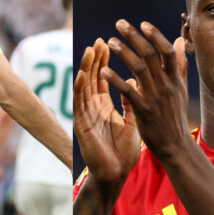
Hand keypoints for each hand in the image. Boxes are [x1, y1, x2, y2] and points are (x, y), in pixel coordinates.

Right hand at [74, 39, 140, 182]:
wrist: (116, 174)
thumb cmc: (123, 152)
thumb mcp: (131, 121)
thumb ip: (131, 101)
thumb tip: (134, 80)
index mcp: (105, 106)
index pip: (103, 78)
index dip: (105, 61)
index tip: (110, 43)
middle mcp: (93, 108)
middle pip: (93, 78)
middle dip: (96, 59)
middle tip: (101, 40)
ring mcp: (86, 115)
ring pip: (84, 87)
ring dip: (87, 68)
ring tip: (90, 50)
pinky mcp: (82, 125)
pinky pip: (79, 104)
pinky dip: (80, 89)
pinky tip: (82, 75)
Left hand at [101, 20, 189, 158]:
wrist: (176, 146)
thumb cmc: (176, 117)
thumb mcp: (181, 89)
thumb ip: (179, 65)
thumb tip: (179, 41)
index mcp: (175, 79)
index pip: (167, 51)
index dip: (155, 35)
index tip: (142, 24)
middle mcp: (166, 85)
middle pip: (150, 54)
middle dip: (134, 37)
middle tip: (119, 24)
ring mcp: (155, 97)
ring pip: (138, 68)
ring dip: (123, 52)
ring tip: (110, 42)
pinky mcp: (143, 110)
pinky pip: (127, 91)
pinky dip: (115, 79)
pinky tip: (104, 71)